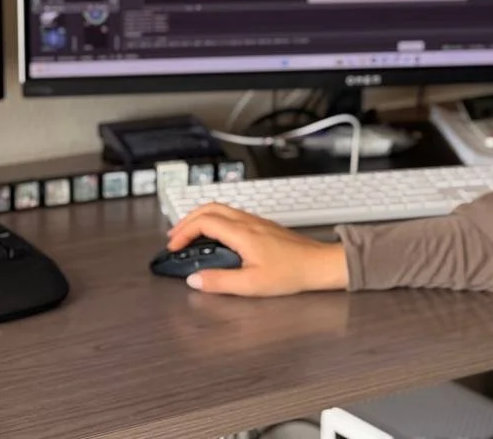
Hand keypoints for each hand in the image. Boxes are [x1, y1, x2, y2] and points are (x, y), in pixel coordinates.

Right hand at [165, 202, 348, 296]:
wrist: (319, 264)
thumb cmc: (290, 273)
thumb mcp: (251, 284)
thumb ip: (220, 281)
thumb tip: (194, 279)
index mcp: (242, 233)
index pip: (204, 222)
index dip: (184, 232)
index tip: (174, 247)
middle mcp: (248, 222)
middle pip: (210, 207)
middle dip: (187, 220)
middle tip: (174, 237)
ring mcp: (256, 221)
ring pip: (221, 208)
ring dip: (201, 218)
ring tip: (189, 235)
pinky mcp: (262, 226)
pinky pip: (232, 215)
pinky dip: (215, 221)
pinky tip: (214, 237)